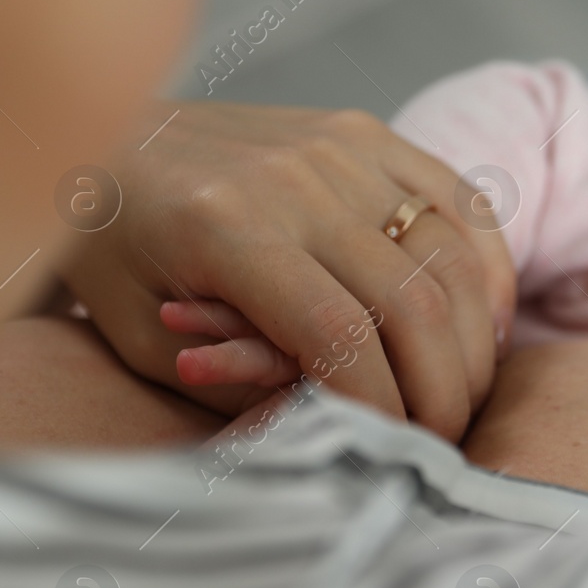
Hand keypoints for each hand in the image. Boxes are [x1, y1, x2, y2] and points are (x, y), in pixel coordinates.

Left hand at [58, 100, 515, 441]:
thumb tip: (338, 423)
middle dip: (444, 392)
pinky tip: (482, 323)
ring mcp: (341, 147)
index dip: (383, 410)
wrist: (100, 137)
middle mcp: (295, 178)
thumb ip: (238, 386)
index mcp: (226, 227)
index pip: (342, 335)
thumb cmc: (112, 252)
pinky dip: (487, 271)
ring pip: (454, 258)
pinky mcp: (370, 133)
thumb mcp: (141, 340)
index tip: (392, 454)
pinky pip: (464, 203)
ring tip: (461, 392)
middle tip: (440, 444)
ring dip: (475, 342)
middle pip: (416, 303)